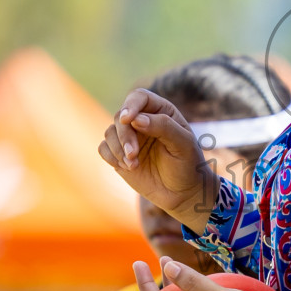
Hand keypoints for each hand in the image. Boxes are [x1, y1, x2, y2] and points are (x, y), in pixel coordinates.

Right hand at [98, 89, 215, 232]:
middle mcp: (142, 120)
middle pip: (121, 116)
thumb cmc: (188, 165)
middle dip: (124, 135)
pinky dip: (111, 157)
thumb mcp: (183, 144)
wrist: (182, 193)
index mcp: (161, 111)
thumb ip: (164, 127)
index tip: (128, 119)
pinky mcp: (118, 154)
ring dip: (118, 148)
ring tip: (134, 165)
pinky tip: (129, 167)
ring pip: (110, 132)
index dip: (131, 105)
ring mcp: (130, 137)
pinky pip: (103, 148)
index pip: (139, 97)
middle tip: (133, 154)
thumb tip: (136, 119)